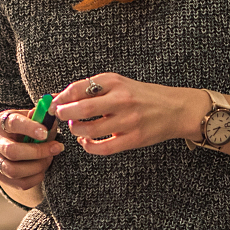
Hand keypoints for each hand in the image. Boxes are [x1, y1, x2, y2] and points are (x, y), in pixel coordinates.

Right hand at [0, 107, 62, 192]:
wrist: (25, 149)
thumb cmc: (34, 131)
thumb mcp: (38, 121)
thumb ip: (44, 118)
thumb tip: (50, 112)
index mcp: (3, 121)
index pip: (13, 123)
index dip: (29, 128)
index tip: (45, 132)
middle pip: (12, 151)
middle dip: (37, 152)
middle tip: (56, 148)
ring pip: (14, 170)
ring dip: (37, 166)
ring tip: (49, 159)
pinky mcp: (2, 176)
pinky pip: (20, 183)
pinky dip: (36, 178)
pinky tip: (42, 170)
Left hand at [50, 73, 205, 155]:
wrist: (175, 109)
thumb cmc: (143, 96)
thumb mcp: (120, 84)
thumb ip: (93, 89)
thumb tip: (59, 96)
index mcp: (115, 82)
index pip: (80, 88)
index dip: (61, 97)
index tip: (53, 103)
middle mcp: (121, 99)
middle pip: (82, 109)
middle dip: (64, 114)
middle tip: (60, 116)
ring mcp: (128, 121)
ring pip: (90, 130)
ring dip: (77, 130)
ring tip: (77, 128)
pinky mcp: (133, 139)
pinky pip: (103, 148)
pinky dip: (89, 147)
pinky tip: (86, 142)